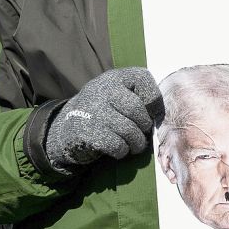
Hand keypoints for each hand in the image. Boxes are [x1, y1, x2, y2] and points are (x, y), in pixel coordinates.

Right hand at [45, 67, 163, 174]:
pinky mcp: (86, 131)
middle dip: (145, 126)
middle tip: (142, 132)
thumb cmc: (105, 111)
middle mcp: (102, 89)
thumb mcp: (119, 95)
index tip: (152, 112)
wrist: (69, 127)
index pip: (143, 78)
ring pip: (129, 130)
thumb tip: (159, 116)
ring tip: (136, 145)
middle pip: (137, 110)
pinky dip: (122, 151)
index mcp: (115, 77)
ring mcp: (93, 110)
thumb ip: (139, 97)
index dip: (154, 99)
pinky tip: (120, 149)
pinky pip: (117, 145)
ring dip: (137, 143)